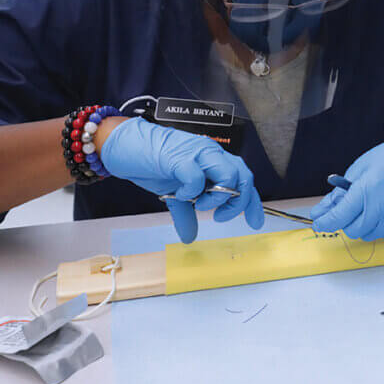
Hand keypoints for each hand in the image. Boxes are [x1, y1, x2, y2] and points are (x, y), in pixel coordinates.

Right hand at [100, 117, 264, 241]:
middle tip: (221, 216)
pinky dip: (192, 191)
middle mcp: (211, 154)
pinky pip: (197, 177)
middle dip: (238, 201)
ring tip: (199, 204)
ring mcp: (198, 154)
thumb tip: (190, 236)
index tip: (255, 222)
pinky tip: (180, 195)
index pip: (244, 179)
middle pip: (244, 176)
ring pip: (228, 174)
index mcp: (214, 160)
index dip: (253, 202)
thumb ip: (186, 213)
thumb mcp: (175, 192)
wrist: (127, 147)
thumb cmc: (153, 163)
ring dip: (218, 197)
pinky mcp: (179, 157)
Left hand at [308, 126, 383, 240]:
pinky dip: (380, 225)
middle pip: (353, 230)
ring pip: (369, 234)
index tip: (318, 222)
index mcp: (369, 189)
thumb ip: (340, 193)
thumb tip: (322, 210)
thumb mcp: (360, 169)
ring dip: (364, 224)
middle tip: (349, 208)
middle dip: (346, 222)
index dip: (325, 222)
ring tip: (371, 204)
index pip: (339, 216)